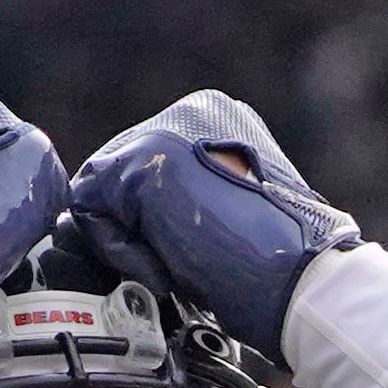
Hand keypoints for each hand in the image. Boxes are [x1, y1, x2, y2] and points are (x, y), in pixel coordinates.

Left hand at [66, 90, 358, 352]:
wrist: (297, 275)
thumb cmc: (275, 262)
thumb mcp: (231, 210)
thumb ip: (189, 197)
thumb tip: (137, 217)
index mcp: (219, 121)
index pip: (152, 168)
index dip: (159, 223)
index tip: (192, 255)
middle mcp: (190, 113)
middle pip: (123, 175)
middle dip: (140, 227)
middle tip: (183, 264)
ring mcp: (161, 130)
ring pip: (103, 190)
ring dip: (131, 240)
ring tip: (178, 265)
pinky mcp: (135, 161)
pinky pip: (90, 205)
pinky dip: (118, 247)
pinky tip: (165, 265)